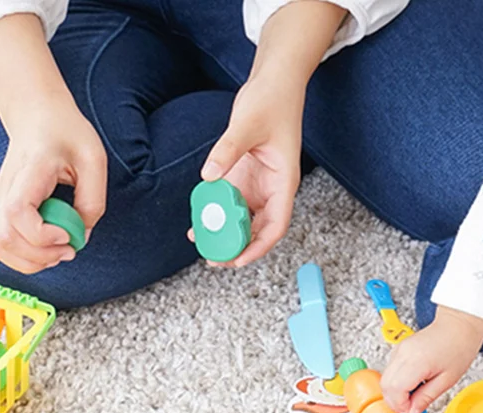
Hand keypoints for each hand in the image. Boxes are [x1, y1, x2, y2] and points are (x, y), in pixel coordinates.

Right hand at [0, 100, 106, 273]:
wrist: (37, 115)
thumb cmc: (66, 133)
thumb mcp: (93, 160)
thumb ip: (92, 201)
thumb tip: (80, 237)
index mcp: (30, 171)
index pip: (17, 212)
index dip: (41, 235)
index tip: (66, 235)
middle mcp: (6, 188)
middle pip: (2, 238)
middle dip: (39, 257)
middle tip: (67, 249)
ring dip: (30, 261)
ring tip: (56, 251)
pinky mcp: (0, 211)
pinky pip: (1, 245)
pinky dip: (23, 257)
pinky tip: (45, 248)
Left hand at [191, 74, 303, 267]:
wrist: (273, 81)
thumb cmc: (271, 100)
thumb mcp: (248, 123)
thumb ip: (227, 150)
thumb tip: (208, 176)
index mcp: (283, 183)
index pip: (276, 225)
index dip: (259, 247)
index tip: (239, 260)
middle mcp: (272, 189)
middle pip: (259, 230)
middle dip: (238, 248)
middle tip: (213, 259)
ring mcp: (258, 185)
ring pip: (243, 220)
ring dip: (225, 234)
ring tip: (202, 244)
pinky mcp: (244, 177)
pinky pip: (230, 203)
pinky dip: (216, 214)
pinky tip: (199, 221)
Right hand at [380, 307, 482, 412]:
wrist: (459, 325)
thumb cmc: (459, 347)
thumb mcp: (447, 380)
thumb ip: (426, 398)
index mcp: (417, 361)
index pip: (395, 390)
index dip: (401, 406)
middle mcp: (403, 354)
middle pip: (385, 386)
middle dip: (395, 402)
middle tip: (411, 408)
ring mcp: (399, 350)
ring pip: (385, 379)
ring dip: (395, 393)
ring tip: (414, 396)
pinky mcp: (399, 349)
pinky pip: (390, 371)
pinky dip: (397, 383)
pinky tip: (412, 385)